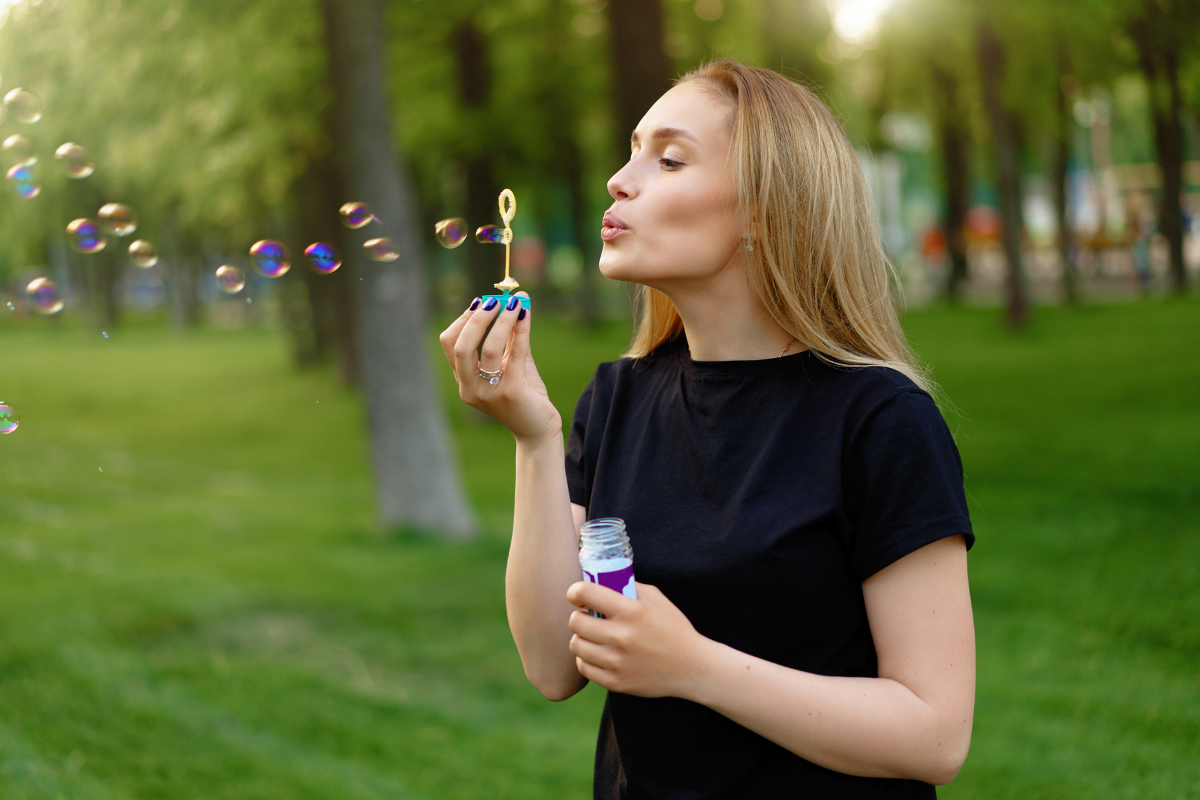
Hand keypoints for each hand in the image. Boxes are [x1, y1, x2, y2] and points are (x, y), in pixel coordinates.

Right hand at [438, 293, 561, 443]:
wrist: (538, 430)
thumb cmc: (524, 395)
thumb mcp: (512, 363)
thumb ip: (508, 338)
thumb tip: (512, 301)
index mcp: (463, 380)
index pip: (450, 344)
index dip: (464, 319)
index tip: (481, 302)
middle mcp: (470, 388)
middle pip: (461, 346)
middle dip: (477, 319)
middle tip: (494, 300)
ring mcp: (488, 393)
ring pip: (487, 349)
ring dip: (501, 321)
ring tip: (515, 303)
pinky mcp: (511, 393)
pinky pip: (514, 354)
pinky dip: (520, 330)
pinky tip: (526, 314)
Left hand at [566, 581, 711, 698]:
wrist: (692, 668)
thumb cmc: (674, 629)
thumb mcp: (657, 600)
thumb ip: (629, 586)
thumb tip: (602, 579)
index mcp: (631, 611)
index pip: (586, 593)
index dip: (575, 591)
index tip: (577, 595)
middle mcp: (621, 636)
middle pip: (575, 621)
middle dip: (579, 615)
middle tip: (588, 616)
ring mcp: (617, 662)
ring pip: (576, 645)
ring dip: (581, 637)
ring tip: (592, 636)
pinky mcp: (615, 682)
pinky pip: (584, 667)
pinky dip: (586, 659)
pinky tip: (597, 653)